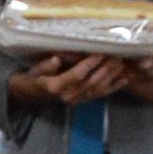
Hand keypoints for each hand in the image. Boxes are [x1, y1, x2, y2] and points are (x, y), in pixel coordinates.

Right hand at [7, 52, 128, 109]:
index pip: (77, 75)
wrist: (29, 94)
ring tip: (122, 64)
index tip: (101, 52)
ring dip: (111, 77)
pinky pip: (99, 96)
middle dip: (106, 69)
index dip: (90, 63)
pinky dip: (112, 88)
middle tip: (117, 56)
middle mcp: (68, 96)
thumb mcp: (34, 70)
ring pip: (98, 90)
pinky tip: (124, 80)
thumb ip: (45, 66)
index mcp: (56, 87)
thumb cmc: (32, 77)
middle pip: (91, 82)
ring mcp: (75, 100)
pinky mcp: (81, 101)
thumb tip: (56, 59)